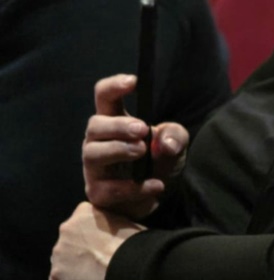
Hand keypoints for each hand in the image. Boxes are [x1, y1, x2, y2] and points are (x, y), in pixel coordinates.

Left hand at [49, 202, 143, 279]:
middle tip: (102, 267)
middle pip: (69, 245)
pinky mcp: (56, 278)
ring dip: (76, 273)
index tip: (106, 249)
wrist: (133, 271)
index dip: (94, 240)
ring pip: (63, 266)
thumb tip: (115, 238)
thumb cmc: (139, 248)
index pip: (82, 225)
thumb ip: (113, 227)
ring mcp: (58, 255)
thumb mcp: (129, 225)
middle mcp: (65, 230)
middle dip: (81, 256)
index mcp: (84, 212)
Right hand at [83, 74, 188, 218]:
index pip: (104, 96)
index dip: (114, 86)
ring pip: (93, 153)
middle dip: (117, 126)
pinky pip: (109, 189)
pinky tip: (156, 185)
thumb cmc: (159, 163)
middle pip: (94, 125)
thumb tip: (168, 143)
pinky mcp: (98, 192)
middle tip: (141, 129)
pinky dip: (134, 187)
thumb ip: (175, 136)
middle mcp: (98, 142)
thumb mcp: (175, 145)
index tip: (134, 82)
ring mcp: (94, 168)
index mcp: (114, 123)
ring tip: (142, 151)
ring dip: (118, 150)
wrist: (156, 198)